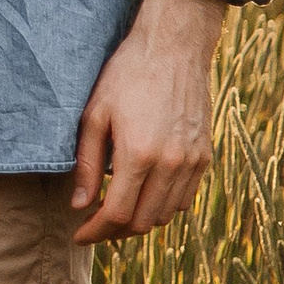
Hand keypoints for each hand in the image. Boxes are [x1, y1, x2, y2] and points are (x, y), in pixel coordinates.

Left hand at [70, 0, 228, 243]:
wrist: (173, 48)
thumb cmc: (126, 75)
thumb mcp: (95, 115)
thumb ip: (88, 164)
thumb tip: (80, 205)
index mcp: (139, 155)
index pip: (117, 214)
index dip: (95, 231)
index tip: (78, 235)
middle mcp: (171, 165)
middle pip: (143, 222)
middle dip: (114, 231)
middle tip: (94, 225)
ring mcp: (192, 162)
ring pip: (167, 215)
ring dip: (140, 221)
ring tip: (116, 212)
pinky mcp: (205, 156)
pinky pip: (185, 198)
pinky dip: (163, 207)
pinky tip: (144, 195)